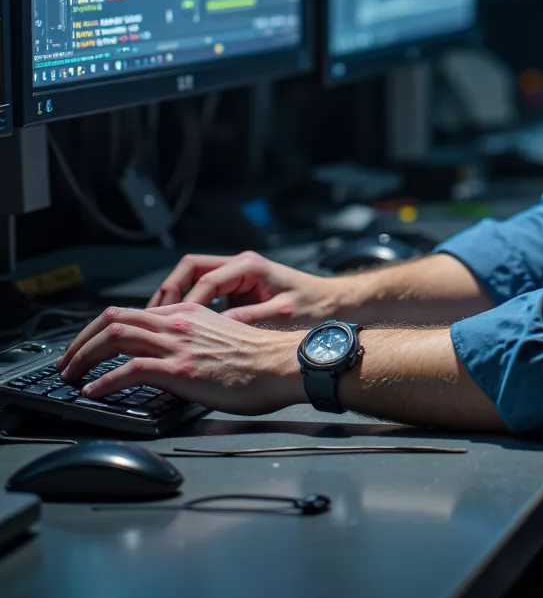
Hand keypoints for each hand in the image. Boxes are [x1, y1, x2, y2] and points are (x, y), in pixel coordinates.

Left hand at [55, 302, 303, 414]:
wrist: (281, 364)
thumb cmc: (259, 360)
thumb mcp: (220, 338)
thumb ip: (192, 342)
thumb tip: (170, 360)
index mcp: (186, 314)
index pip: (130, 313)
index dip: (100, 330)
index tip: (87, 349)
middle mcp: (177, 322)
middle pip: (113, 319)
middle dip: (81, 340)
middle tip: (67, 362)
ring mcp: (176, 344)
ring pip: (115, 337)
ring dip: (84, 357)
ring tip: (70, 375)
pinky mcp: (178, 368)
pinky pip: (129, 369)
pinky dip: (104, 381)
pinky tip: (93, 392)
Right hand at [148, 250, 342, 325]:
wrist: (335, 305)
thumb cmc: (314, 308)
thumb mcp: (281, 316)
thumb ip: (248, 320)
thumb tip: (216, 330)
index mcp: (248, 267)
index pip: (204, 279)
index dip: (185, 302)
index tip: (171, 323)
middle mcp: (239, 266)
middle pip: (190, 270)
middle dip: (169, 292)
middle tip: (152, 318)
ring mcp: (237, 278)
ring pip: (194, 280)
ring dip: (176, 300)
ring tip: (159, 324)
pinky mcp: (238, 292)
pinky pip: (204, 294)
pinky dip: (189, 308)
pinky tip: (181, 330)